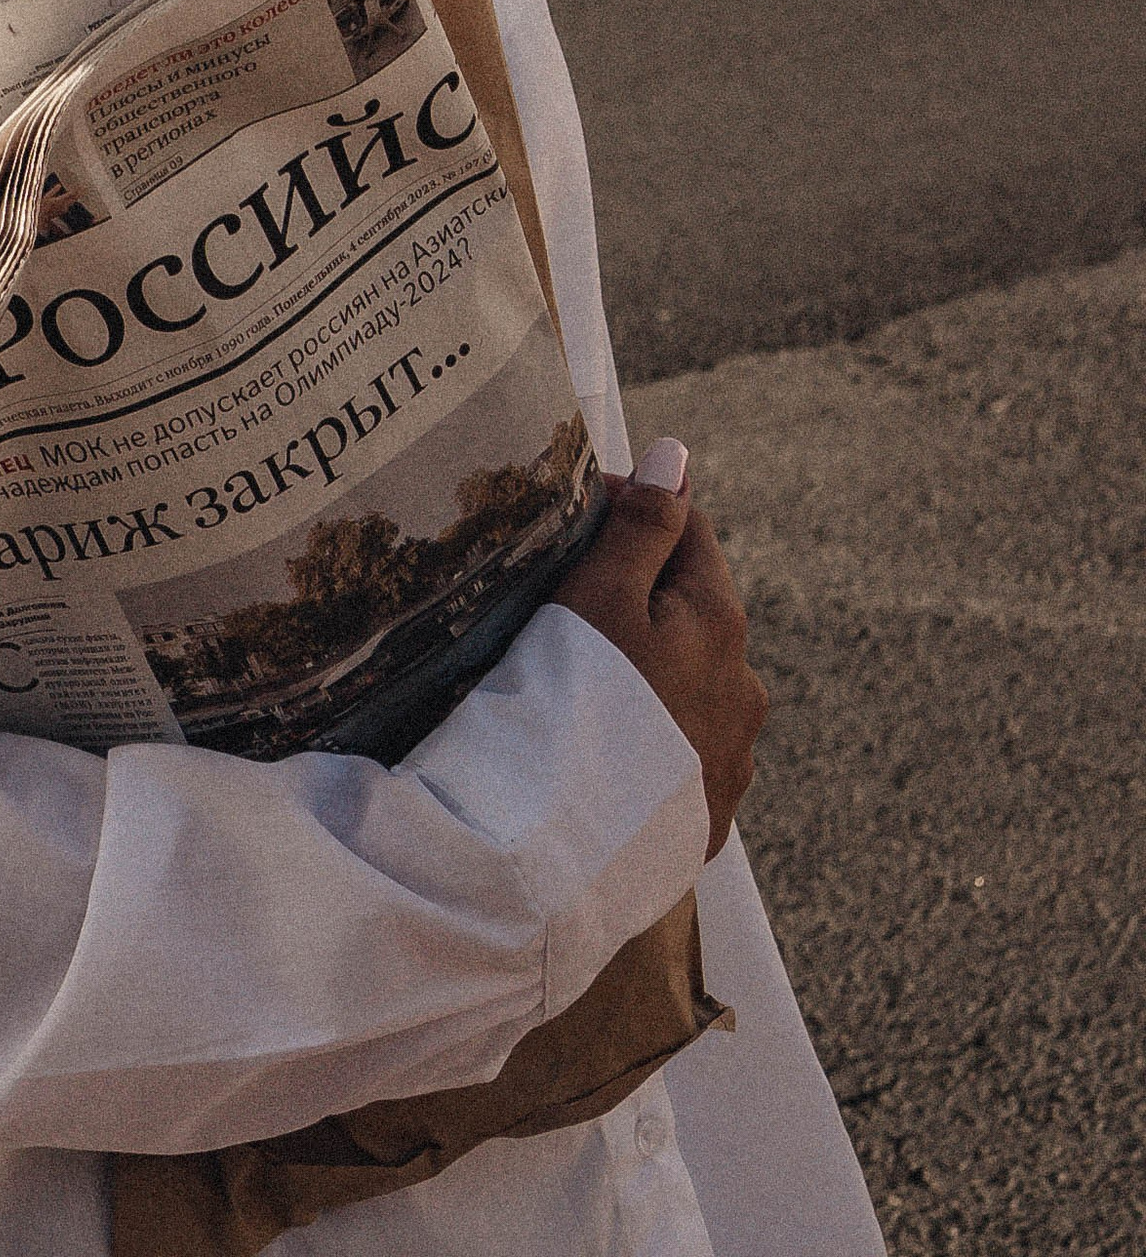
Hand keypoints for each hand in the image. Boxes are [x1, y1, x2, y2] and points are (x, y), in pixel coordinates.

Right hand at [552, 442, 766, 860]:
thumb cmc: (575, 702)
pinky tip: (600, 744)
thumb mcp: (601, 594)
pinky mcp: (705, 816)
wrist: (565, 851)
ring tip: (577, 679)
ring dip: (647, 667)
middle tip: (564, 597)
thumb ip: (642, 526)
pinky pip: (678, 751)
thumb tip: (677, 455)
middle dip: (639, 592)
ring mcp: (731, 760)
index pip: (689, 530)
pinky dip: (646, 733)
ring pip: (689, 684)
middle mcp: (744, 688)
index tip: (575, 515)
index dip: (634, 508)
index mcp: (721, 621)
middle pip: (692, 610)